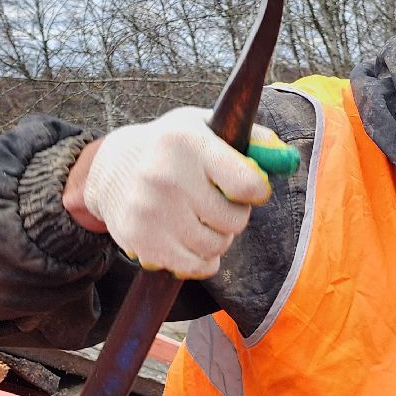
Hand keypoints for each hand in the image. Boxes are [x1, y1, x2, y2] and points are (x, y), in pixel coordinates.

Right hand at [68, 108, 298, 278]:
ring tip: (199, 218)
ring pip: (216, 246)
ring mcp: (150, 210)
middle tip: (214, 201)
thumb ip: (250, 141)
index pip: (248, 185)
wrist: (109, 166)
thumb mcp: (206, 129)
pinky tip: (189, 238)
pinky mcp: (141, 240)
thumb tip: (285, 158)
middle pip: (234, 220)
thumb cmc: (172, 149)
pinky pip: (196, 267)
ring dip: (217, 237)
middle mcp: (166, 176)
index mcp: (188, 143)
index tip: (248, 189)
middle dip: (233, 214)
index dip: (256, 192)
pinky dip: (202, 259)